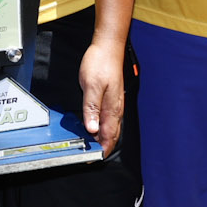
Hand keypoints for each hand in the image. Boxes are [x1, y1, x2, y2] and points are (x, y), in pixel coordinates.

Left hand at [77, 37, 126, 156]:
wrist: (108, 47)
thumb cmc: (100, 63)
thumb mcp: (91, 86)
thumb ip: (91, 108)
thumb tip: (92, 129)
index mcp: (112, 108)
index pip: (109, 136)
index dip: (102, 150)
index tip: (93, 160)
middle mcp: (115, 108)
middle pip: (112, 135)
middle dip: (102, 148)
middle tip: (90, 156)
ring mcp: (114, 103)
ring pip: (111, 127)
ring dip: (102, 138)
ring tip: (90, 145)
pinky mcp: (111, 98)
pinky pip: (108, 118)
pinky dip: (102, 127)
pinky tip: (94, 126)